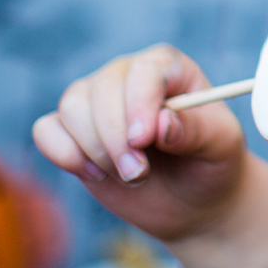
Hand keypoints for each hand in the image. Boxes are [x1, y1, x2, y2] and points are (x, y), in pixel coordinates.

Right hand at [33, 45, 267, 267]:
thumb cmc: (211, 163)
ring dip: (94, 150)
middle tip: (139, 174)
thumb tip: (161, 122)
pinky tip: (96, 174)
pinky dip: (64, 154)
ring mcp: (97, 100)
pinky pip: (46, 130)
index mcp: (169, 67)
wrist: (192, 200)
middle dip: (116, 139)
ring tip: (130, 175)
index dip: (140, 104)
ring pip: (72, 107)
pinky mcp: (71, 130)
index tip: (144, 140)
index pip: (144, 70)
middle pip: (102, 89)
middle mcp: (128, 74)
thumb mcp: (221, 146)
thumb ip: (196, 130)